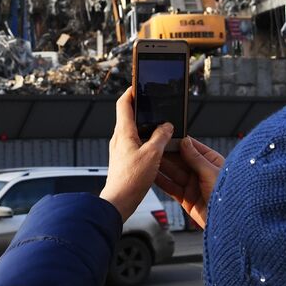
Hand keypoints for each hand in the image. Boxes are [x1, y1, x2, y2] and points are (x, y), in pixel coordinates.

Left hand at [100, 87, 173, 221]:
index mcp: (123, 132)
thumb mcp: (153, 155)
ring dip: (145, 125)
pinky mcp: (124, 160)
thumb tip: (167, 126)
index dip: (131, 91)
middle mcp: (119, 138)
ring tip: (160, 125)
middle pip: (128, 116)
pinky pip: (135, 143)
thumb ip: (161, 137)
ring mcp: (120, 149)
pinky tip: (156, 147)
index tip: (140, 84)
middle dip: (141, 108)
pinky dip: (145, 140)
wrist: (118, 202)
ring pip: (133, 130)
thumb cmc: (131, 179)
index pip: (123, 103)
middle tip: (154, 103)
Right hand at [155, 136, 224, 229]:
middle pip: (180, 160)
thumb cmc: (229, 195)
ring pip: (173, 173)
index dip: (179, 143)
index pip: (192, 148)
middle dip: (167, 154)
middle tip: (153, 147)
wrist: (228, 222)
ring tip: (149, 159)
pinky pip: (171, 188)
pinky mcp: (186, 198)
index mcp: (211, 161)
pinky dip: (161, 182)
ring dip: (162, 167)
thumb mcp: (211, 172)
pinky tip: (152, 175)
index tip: (166, 136)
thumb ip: (196, 158)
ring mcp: (193, 185)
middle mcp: (201, 172)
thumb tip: (185, 142)